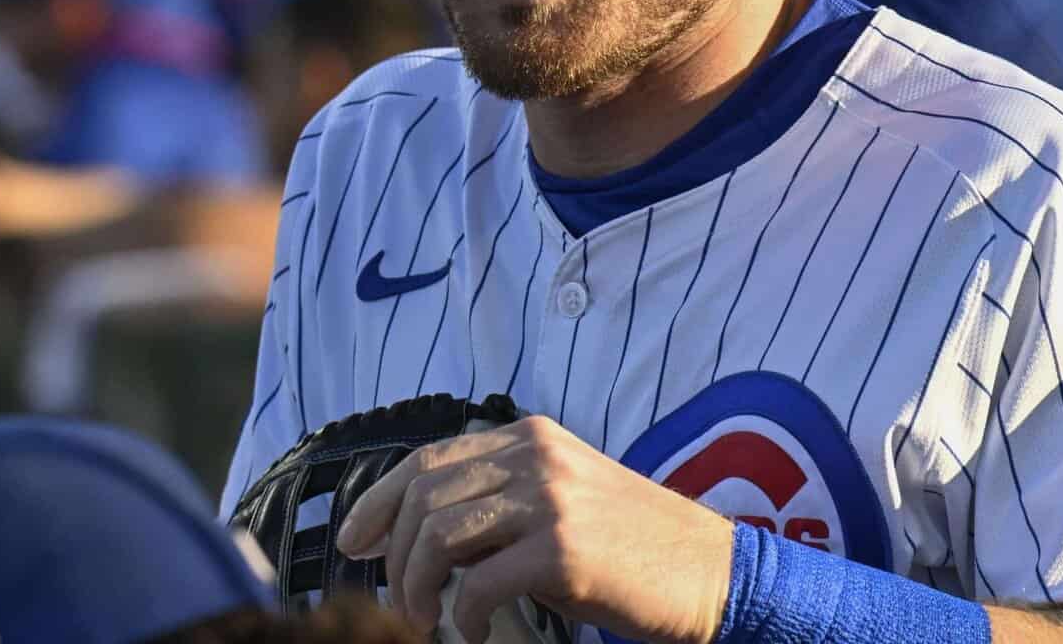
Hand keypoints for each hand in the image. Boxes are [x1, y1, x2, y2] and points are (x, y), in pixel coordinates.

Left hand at [335, 414, 732, 643]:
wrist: (709, 570)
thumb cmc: (630, 545)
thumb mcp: (561, 498)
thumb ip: (500, 499)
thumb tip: (419, 534)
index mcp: (531, 438)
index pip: (429, 458)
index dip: (380, 500)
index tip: (353, 540)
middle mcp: (536, 457)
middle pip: (426, 495)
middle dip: (395, 553)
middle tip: (398, 599)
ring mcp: (551, 500)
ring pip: (441, 535)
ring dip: (418, 587)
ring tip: (426, 619)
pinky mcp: (564, 550)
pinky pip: (479, 583)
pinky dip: (463, 615)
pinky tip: (474, 632)